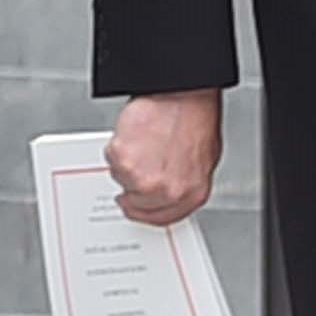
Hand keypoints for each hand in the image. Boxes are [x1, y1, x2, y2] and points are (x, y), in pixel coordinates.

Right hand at [105, 90, 222, 226]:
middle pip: (137, 205)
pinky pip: (113, 161)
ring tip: (144, 143)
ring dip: (127, 165)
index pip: (162, 219)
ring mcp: (144, 180)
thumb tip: (168, 189)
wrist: (183, 96)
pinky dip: (118, 148)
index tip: (138, 208)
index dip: (147, 213)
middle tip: (135, 170)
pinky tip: (136, 136)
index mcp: (192, 194)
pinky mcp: (124, 161)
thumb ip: (183, 183)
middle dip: (133, 189)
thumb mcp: (202, 161)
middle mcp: (168, 192)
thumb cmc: (195, 121)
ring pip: (122, 180)